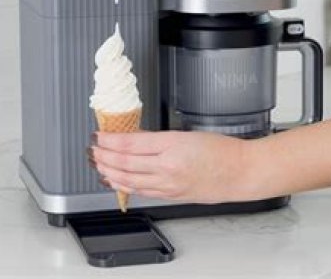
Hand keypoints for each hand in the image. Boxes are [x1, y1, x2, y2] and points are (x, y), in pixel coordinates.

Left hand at [90, 130, 258, 203]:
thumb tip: (135, 137)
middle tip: (91, 150)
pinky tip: (116, 182)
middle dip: (103, 156)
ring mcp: (168, 184)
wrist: (240, 172)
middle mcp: (167, 167)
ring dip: (109, 172)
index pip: (130, 143)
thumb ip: (158, 138)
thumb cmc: (222, 151)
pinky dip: (124, 186)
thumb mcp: (186, 134)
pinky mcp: (171, 195)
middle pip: (124, 163)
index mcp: (171, 146)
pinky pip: (142, 191)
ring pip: (129, 180)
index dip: (109, 140)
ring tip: (97, 165)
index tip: (98, 135)